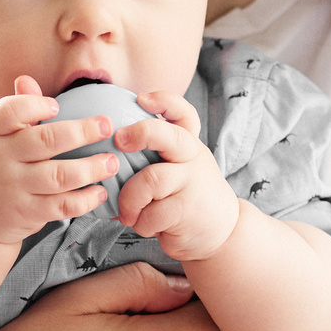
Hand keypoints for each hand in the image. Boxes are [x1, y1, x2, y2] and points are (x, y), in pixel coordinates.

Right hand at [0, 76, 118, 244]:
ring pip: (58, 176)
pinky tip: (100, 192)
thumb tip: (26, 79)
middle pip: (44, 141)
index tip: (56, 105)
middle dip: (82, 132)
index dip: (33, 105)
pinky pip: (61, 206)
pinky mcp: (25, 213)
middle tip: (107, 126)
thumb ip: (14, 113)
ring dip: (91, 168)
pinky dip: (85, 200)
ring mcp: (13, 187)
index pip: (8, 112)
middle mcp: (0, 158)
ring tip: (112, 162)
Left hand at [113, 90, 238, 259]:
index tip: (141, 98)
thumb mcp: (180, 169)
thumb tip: (108, 151)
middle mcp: (192, 157)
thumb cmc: (188, 198)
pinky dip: (141, 222)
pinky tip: (146, 226)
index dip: (163, 101)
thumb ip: (156, 158)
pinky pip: (152, 212)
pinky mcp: (188, 208)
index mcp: (188, 145)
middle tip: (120, 141)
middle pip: (167, 136)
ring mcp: (192, 182)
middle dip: (140, 134)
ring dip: (130, 199)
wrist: (222, 232)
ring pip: (150, 179)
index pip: (182, 113)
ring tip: (128, 213)